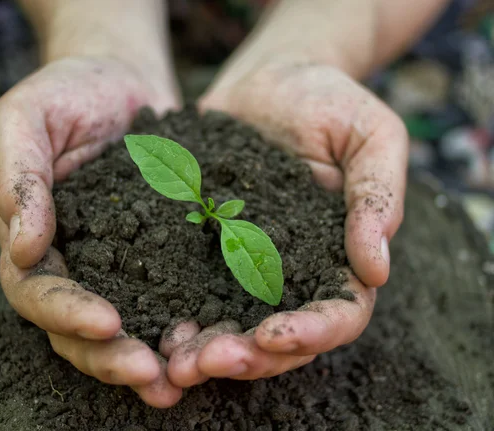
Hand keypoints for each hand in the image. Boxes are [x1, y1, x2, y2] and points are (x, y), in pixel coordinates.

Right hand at [0, 56, 181, 406]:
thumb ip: (17, 178)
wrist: (121, 79)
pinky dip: (189, 321)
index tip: (106, 322)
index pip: (39, 292)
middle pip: (81, 329)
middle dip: (112, 357)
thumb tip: (21, 247)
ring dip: (152, 358)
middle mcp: (75, 263)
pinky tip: (218, 337)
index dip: (67, 313)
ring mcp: (120, 263)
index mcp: (33, 239)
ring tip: (184, 382)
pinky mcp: (163, 253)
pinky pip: (172, 294)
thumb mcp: (27, 118)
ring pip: (128, 326)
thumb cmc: (67, 92)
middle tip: (151, 377)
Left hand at [166, 62, 405, 384]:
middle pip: (278, 337)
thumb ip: (377, 196)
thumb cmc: (331, 101)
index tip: (273, 334)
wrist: (272, 79)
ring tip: (171, 358)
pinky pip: (189, 289)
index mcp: (340, 257)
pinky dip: (173, 312)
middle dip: (245, 356)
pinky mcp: (204, 248)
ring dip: (204, 348)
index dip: (311, 332)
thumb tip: (376, 269)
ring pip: (230, 324)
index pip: (338, 314)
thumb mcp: (370, 135)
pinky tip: (150, 322)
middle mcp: (292, 273)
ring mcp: (245, 264)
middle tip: (205, 361)